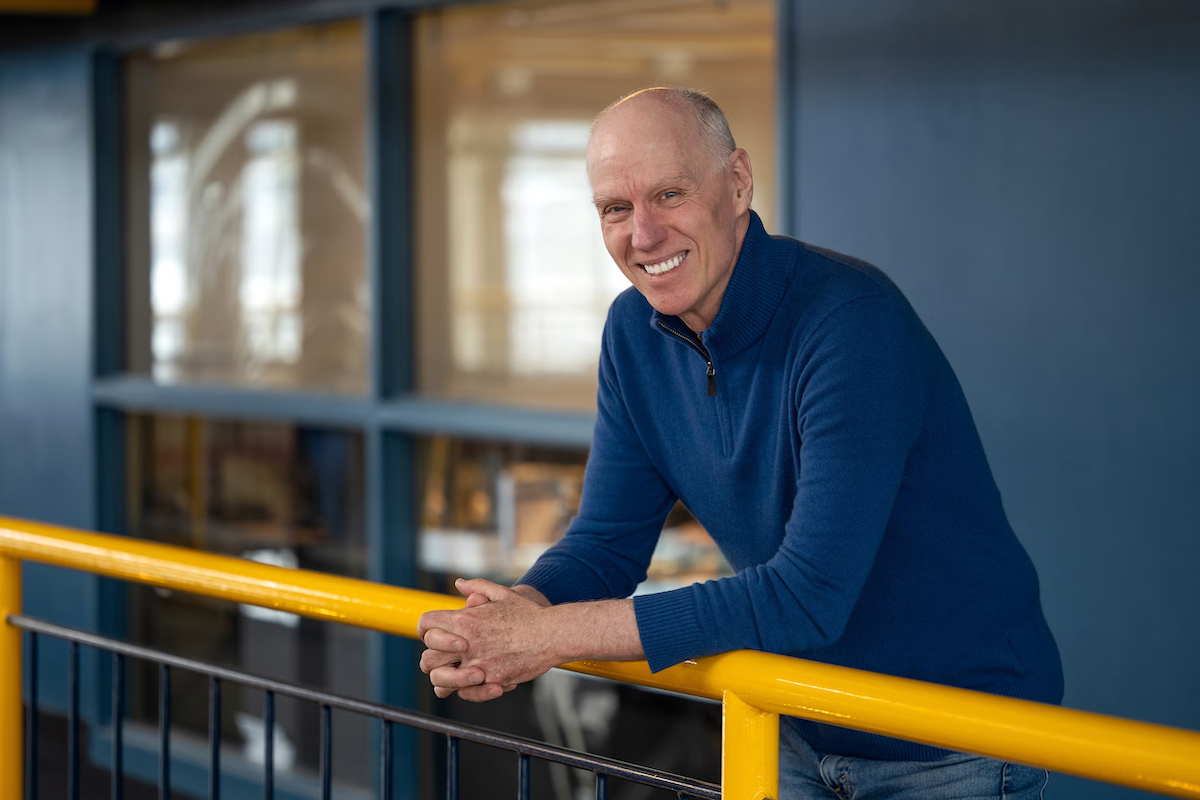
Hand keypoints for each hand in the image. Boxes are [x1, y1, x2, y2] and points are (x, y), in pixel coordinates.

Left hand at [418, 579, 554, 701]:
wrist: (552, 635)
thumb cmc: (529, 614)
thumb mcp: (502, 594)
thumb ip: (477, 587)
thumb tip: (459, 583)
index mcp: (466, 620)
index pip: (426, 624)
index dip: (424, 629)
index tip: (431, 634)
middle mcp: (467, 644)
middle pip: (427, 657)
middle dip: (431, 657)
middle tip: (441, 658)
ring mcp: (477, 665)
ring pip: (440, 680)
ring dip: (443, 679)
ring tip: (454, 675)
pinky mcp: (491, 681)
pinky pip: (465, 693)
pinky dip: (465, 690)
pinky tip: (474, 682)